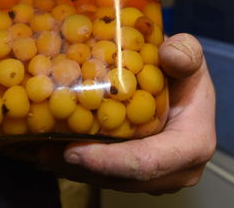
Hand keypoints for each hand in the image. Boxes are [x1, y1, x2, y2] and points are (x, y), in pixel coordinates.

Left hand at [38, 33, 215, 193]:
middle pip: (123, 178)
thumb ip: (185, 53)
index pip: (147, 162)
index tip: (71, 151)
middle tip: (43, 152)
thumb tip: (169, 52)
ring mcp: (159, 176)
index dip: (108, 161)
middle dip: (81, 168)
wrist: (185, 95)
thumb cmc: (184, 77)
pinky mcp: (143, 175)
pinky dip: (82, 167)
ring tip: (42, 153)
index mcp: (191, 144)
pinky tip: (56, 153)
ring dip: (75, 170)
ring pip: (112, 181)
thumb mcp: (188, 58)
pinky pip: (111, 177)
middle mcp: (177, 170)